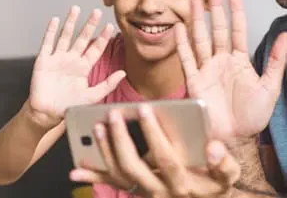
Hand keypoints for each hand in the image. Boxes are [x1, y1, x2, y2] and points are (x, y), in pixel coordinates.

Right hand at [27, 6, 125, 128]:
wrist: (46, 113)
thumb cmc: (68, 106)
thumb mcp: (92, 97)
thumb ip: (107, 85)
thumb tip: (123, 73)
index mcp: (83, 68)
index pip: (95, 49)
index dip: (102, 38)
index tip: (110, 26)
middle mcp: (71, 60)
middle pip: (82, 38)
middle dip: (89, 25)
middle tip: (96, 12)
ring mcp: (57, 58)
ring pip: (65, 36)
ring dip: (70, 23)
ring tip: (76, 9)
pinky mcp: (43, 60)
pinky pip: (47, 43)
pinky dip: (50, 31)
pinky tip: (55, 21)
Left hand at [69, 104, 240, 197]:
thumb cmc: (212, 182)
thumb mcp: (225, 176)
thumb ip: (223, 163)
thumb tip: (213, 147)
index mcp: (182, 183)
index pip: (165, 158)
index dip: (153, 134)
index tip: (142, 109)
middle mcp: (159, 191)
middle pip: (134, 166)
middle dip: (121, 139)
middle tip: (112, 113)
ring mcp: (143, 192)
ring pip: (119, 174)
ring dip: (104, 152)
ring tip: (96, 127)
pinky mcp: (133, 190)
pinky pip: (110, 184)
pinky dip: (91, 177)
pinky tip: (74, 171)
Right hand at [175, 0, 286, 140]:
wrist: (234, 138)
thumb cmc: (251, 116)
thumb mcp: (270, 87)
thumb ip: (275, 61)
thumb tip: (285, 35)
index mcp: (239, 61)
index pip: (237, 30)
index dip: (236, 12)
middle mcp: (221, 61)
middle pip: (217, 28)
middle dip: (215, 7)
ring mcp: (206, 69)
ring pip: (200, 38)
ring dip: (197, 19)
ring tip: (194, 1)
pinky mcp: (193, 80)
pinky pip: (186, 58)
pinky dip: (181, 43)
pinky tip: (179, 28)